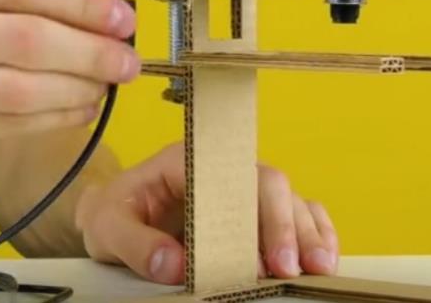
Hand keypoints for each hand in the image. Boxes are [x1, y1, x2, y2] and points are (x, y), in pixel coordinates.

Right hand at [0, 0, 138, 178]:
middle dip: (91, 51)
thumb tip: (86, 15)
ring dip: (78, 89)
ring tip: (108, 87)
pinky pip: (4, 123)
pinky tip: (79, 110)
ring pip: (19, 88)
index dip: (81, 1)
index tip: (123, 17)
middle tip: (128, 61)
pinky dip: (52, 118)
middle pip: (26, 37)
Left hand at [75, 143, 337, 284]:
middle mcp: (223, 171)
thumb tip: (175, 266)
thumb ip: (136, 243)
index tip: (268, 256)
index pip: (236, 174)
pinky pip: (295, 215)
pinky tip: (323, 255)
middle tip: (293, 269)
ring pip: (290, 199)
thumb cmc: (113, 213)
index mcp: (189, 161)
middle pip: (272, 186)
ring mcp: (240, 193)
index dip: (259, 212)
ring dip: (309, 233)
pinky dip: (314, 233)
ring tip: (319, 268)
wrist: (111, 218)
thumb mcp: (108, 226)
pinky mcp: (250, 216)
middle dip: (290, 228)